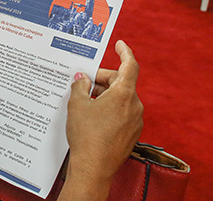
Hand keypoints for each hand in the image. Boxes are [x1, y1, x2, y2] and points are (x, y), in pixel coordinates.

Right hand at [64, 41, 142, 187]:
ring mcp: (135, 121)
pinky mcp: (132, 134)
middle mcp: (134, 106)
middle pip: (121, 83)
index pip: (130, 66)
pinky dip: (110, 110)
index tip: (120, 44)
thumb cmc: (86, 136)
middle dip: (102, 80)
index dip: (125, 52)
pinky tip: (93, 118)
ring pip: (121, 99)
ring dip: (105, 96)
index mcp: (124, 94)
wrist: (93, 169)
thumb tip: (82, 79)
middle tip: (83, 83)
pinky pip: (122, 113)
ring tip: (84, 103)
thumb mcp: (77, 105)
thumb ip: (80, 86)